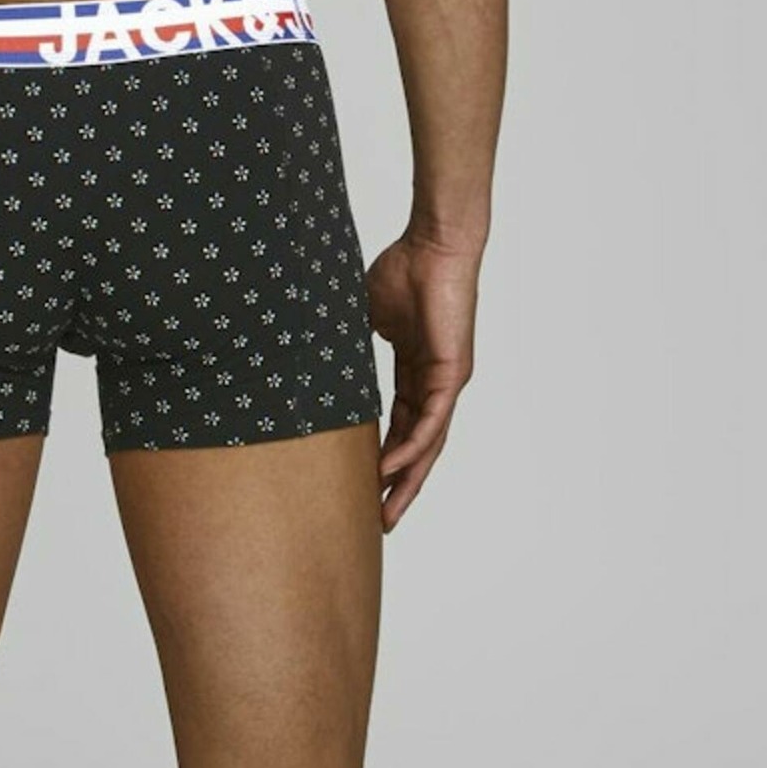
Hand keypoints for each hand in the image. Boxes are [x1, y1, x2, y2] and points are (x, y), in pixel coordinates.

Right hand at [366, 232, 480, 531]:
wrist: (433, 247)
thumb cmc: (402, 269)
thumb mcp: (366, 315)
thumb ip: (348, 342)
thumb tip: (313, 354)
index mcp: (414, 369)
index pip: (399, 423)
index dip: (383, 454)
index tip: (364, 483)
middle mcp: (434, 382)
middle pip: (416, 445)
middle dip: (399, 485)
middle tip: (381, 521)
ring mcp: (446, 381)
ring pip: (428, 443)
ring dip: (408, 479)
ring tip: (389, 511)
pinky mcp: (453, 374)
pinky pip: (432, 421)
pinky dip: (414, 447)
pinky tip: (394, 468)